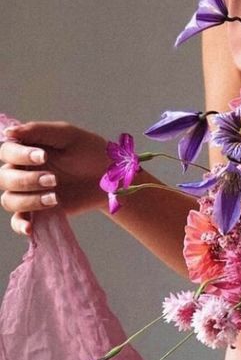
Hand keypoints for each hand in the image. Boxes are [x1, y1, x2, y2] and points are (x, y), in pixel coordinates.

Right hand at [0, 120, 112, 236]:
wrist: (110, 177)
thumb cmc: (89, 151)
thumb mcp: (67, 135)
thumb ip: (38, 131)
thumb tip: (9, 132)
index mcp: (25, 149)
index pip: (6, 152)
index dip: (20, 155)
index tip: (44, 157)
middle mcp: (22, 170)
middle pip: (4, 178)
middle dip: (26, 180)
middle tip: (54, 180)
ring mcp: (29, 192)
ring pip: (9, 200)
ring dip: (28, 200)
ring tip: (55, 198)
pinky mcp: (39, 211)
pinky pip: (18, 220)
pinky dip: (20, 225)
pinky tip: (30, 228)